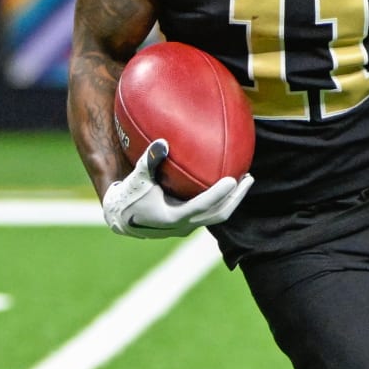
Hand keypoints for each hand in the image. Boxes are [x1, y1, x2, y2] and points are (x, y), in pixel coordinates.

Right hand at [101, 139, 253, 238]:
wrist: (120, 219)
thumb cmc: (128, 196)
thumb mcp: (137, 178)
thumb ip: (150, 160)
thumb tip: (162, 141)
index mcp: (173, 217)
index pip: (203, 206)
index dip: (220, 194)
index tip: (234, 179)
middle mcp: (184, 226)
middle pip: (219, 214)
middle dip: (236, 197)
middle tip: (249, 178)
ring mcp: (187, 227)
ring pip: (217, 216)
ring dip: (232, 200)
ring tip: (244, 180)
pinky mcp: (188, 224)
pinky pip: (210, 213)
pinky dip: (221, 200)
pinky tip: (227, 184)